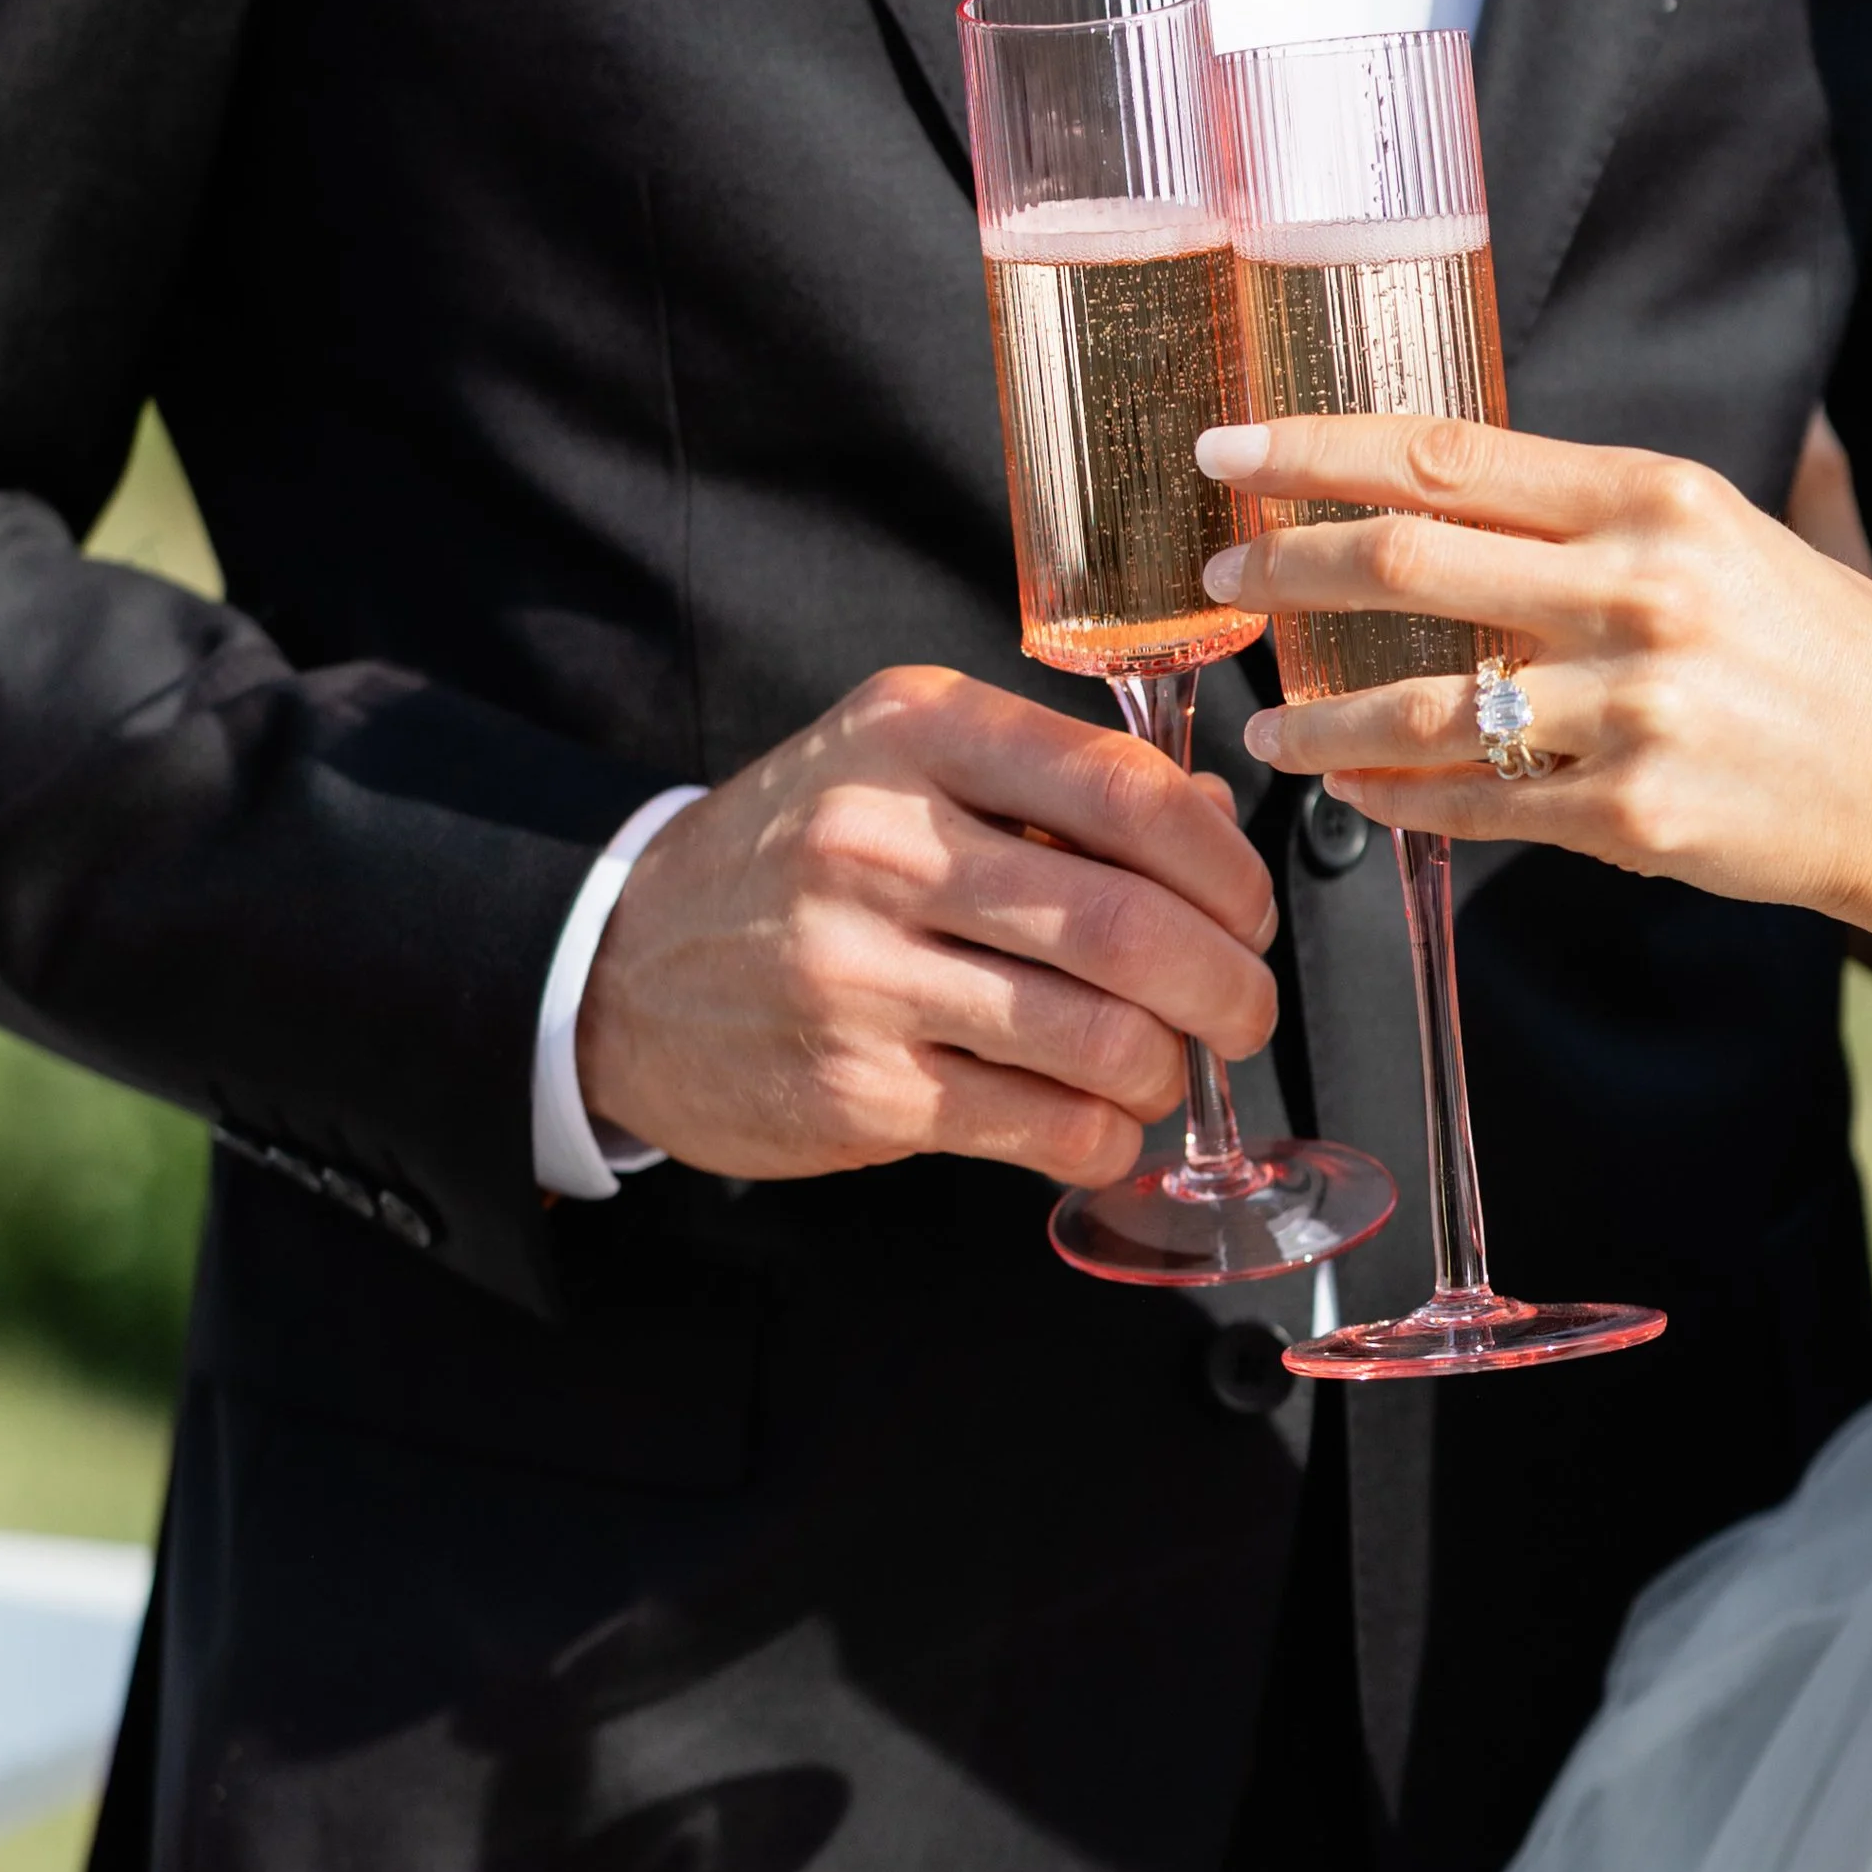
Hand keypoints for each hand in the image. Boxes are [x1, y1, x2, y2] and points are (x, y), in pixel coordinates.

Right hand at [579, 666, 1277, 1188]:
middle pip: (1128, 926)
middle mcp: (882, 842)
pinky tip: (1095, 1124)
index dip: (1225, 865)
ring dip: (1168, 1071)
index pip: (1125, 791)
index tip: (1249, 911)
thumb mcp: (906, 769)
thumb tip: (1212, 828)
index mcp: (915, 733)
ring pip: (1098, 1038)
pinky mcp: (856, 1088)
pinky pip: (1040, 1126)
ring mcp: (861, 972)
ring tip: (1163, 1070)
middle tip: (1244, 1013)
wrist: (622, 969)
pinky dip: (1103, 1138)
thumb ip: (1057, 788)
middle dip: (1228, 987)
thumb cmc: (796, 863)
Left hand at [1197, 416, 1871, 937]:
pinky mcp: (1629, 813)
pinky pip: (1471, 807)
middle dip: (1286, 571)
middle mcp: (1636, 591)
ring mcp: (1630, 709)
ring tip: (1272, 727)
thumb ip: (1615, 511)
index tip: (1228, 453)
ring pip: (1417, 708)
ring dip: (1322, 720)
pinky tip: (1355, 796)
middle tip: (1221, 582)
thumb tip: (1488, 470)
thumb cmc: (1836, 661)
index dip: (1314, 451)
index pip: (1444, 456)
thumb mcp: (1744, 539)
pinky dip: (1396, 802)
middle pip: (1403, 564)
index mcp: (1655, 500)